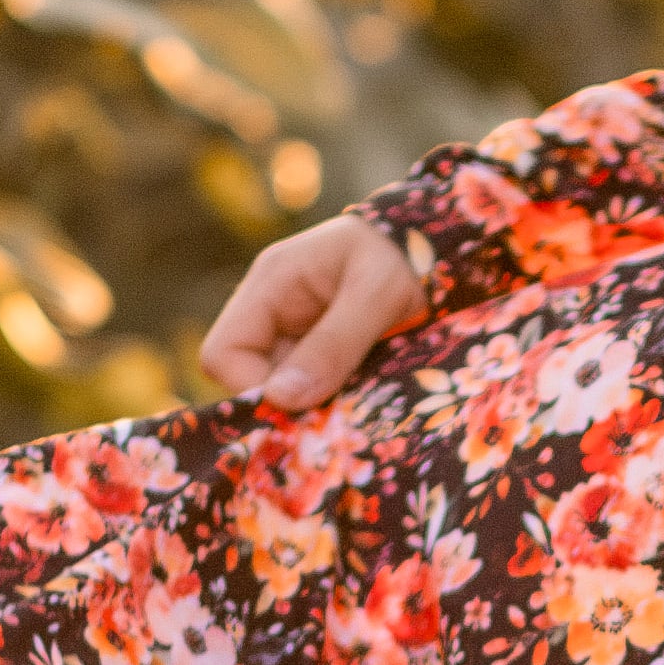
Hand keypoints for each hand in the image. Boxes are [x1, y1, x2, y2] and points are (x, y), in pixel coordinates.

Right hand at [199, 211, 427, 409]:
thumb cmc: (405, 254)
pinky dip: (331, 402)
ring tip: (357, 406)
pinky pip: (311, 389)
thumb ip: (334, 342)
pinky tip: (363, 401)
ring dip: (313, 407)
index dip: (250, 389)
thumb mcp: (377, 293)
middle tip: (334, 418)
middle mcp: (272, 311)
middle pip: (248, 378)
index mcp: (271, 283)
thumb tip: (281, 398)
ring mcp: (295, 333)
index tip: (300, 410)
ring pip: (282, 390)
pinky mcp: (322, 353)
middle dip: (286, 404)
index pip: (223, 353)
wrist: (440, 246)